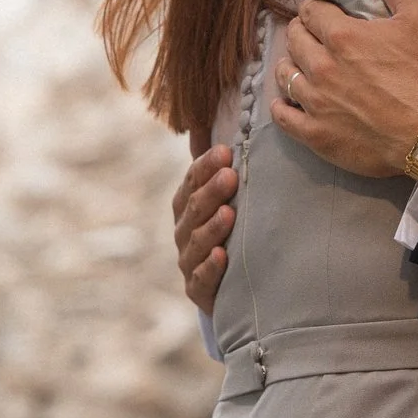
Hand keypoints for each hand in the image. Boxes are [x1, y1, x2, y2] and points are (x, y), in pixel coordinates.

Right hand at [173, 142, 235, 312]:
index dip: (205, 167)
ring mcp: (189, 262)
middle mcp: (184, 232)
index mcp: (187, 205)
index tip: (225, 153)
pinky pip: (202, 279)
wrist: (232, 286)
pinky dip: (211, 267)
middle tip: (231, 176)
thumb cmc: (232, 231)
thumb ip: (219, 168)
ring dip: (212, 227)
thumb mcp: (227, 199)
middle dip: (211, 191)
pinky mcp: (198, 291)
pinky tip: (223, 256)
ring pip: (196, 242)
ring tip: (230, 213)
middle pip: (193, 209)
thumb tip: (211, 126)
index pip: (192, 181)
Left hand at [271, 0, 417, 179]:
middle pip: (294, 40)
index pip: (311, 11)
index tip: (322, 11)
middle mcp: (321, 67)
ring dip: (290, 66)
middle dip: (300, 32)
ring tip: (300, 66)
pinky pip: (283, 117)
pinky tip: (286, 103)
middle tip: (311, 35)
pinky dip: (281, 107)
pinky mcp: (316, 134)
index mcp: (342, 36)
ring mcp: (315, 103)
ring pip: (285, 76)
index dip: (315, 8)